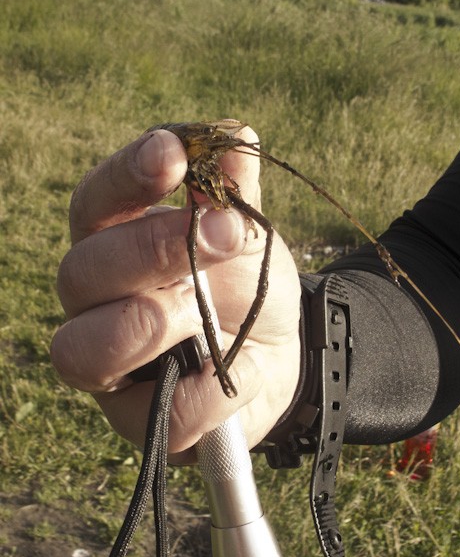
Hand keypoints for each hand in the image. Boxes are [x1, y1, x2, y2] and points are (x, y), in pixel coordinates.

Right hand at [50, 125, 301, 463]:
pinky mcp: (137, 421)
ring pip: (85, 353)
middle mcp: (94, 304)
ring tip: (209, 313)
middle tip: (223, 235)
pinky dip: (210, 390)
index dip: (125, 176)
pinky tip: (247, 366)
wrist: (280, 353)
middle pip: (80, 274)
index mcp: (112, 245)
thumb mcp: (247, 235)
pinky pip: (156, 414)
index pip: (93, 205)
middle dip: (152, 250)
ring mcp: (108, 368)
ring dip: (154, 324)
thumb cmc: (247, 285)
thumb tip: (237, 135)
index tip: (171, 154)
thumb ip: (235, 193)